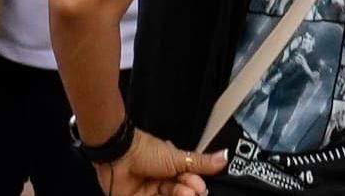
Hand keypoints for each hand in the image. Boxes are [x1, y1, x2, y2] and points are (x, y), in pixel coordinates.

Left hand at [97, 130, 225, 195]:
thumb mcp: (177, 157)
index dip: (194, 184)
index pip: (187, 181)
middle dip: (187, 192)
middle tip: (192, 191)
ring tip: (183, 193)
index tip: (200, 185)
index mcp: (170, 167)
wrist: (119, 155)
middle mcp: (161, 180)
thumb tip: (226, 156)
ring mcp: (149, 192)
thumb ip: (200, 161)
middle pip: (179, 192)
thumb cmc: (147, 152)